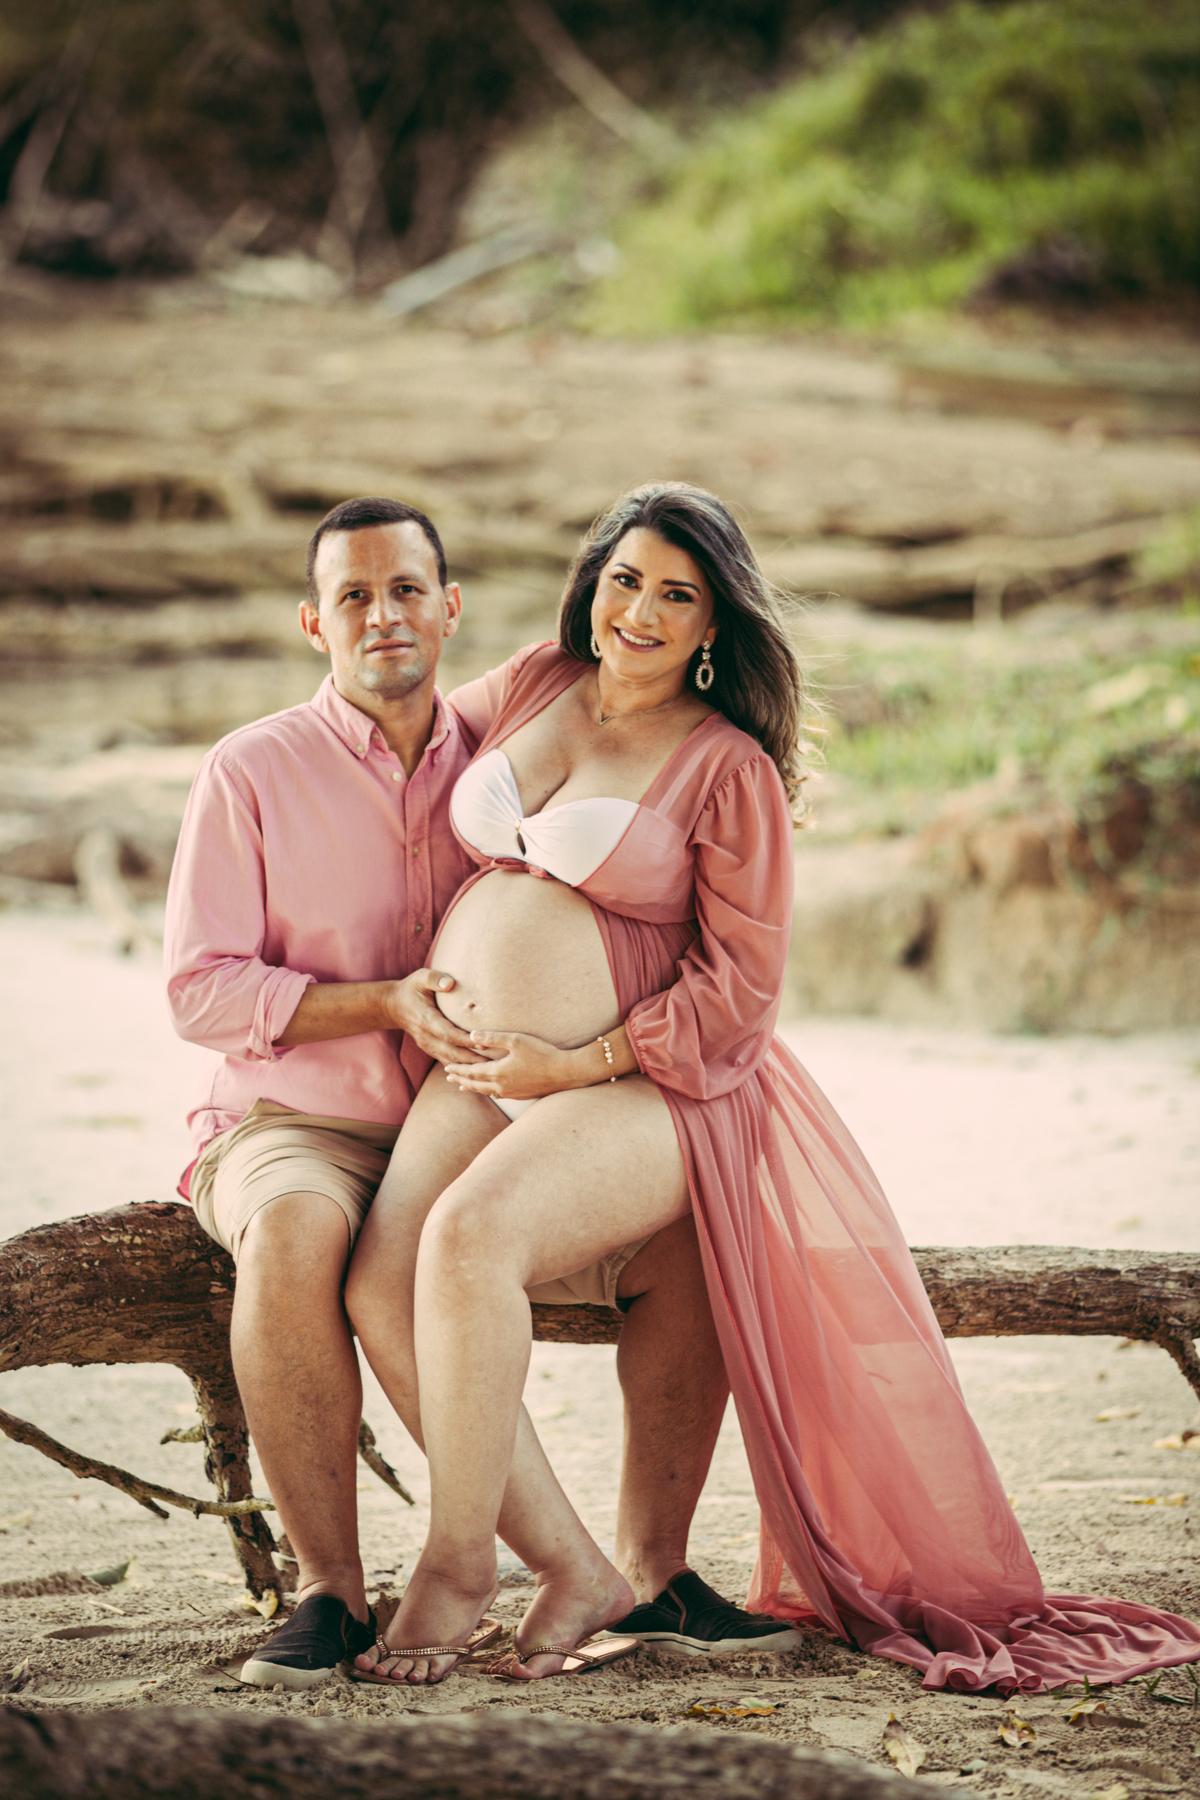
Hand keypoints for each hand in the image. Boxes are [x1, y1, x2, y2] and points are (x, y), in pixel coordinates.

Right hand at [385, 969, 482, 1065]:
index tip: (482, 1042)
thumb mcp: (420, 978)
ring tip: (489, 1068)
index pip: (448, 1034)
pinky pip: (446, 1061)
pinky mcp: (430, 1049)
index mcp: (426, 1020)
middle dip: (472, 1058)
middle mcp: (426, 1036)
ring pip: (449, 1060)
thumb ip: (434, 979)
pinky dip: (461, 1067)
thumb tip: (450, 983)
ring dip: (468, 1066)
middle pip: (451, 1052)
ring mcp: (427, 1045)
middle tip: (493, 1061)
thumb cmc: (411, 989)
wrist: (393, 1006)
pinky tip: (475, 1071)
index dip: (465, 1040)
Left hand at [442, 1029, 572, 1101]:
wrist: (565, 1073)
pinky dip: (487, 1092)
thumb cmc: (542, 1053)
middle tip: (449, 1077)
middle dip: (461, 1080)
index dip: (458, 1070)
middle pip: (475, 1085)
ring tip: (463, 1087)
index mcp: (498, 1073)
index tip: (447, 1067)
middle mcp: (502, 1086)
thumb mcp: (516, 1040)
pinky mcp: (522, 1095)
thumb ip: (493, 1038)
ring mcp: (512, 1093)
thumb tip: (472, 1036)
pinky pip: (498, 1095)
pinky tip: (490, 1090)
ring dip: (472, 1088)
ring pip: (486, 1092)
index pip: (471, 1072)